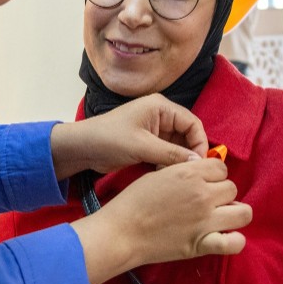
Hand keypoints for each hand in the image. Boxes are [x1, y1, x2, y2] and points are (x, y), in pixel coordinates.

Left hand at [50, 94, 208, 179]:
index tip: (200, 164)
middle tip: (190, 174)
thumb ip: (172, 154)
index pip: (192, 123)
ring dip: (179, 161)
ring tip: (176, 176)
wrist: (82, 148)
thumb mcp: (142, 146)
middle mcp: (160, 116)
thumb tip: (198, 163)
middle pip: (188, 135)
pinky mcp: (148, 143)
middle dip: (190, 153)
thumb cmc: (109, 139)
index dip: (200, 143)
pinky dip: (169, 164)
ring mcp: (154, 130)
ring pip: (178, 146)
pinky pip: (167, 153)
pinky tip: (165, 175)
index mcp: (161, 107)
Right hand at [71, 158, 251, 283]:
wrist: (121, 231)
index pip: (221, 168)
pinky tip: (226, 237)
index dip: (213, 175)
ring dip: (234, 213)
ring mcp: (206, 220)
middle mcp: (203, 194)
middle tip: (207, 202)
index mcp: (189, 173)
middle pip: (232, 188)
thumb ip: (183, 171)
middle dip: (221, 193)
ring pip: (244, 212)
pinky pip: (235, 243)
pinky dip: (235, 241)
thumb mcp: (157, 174)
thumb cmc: (133, 201)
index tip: (204, 183)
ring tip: (221, 217)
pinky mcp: (203, 244)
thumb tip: (200, 174)